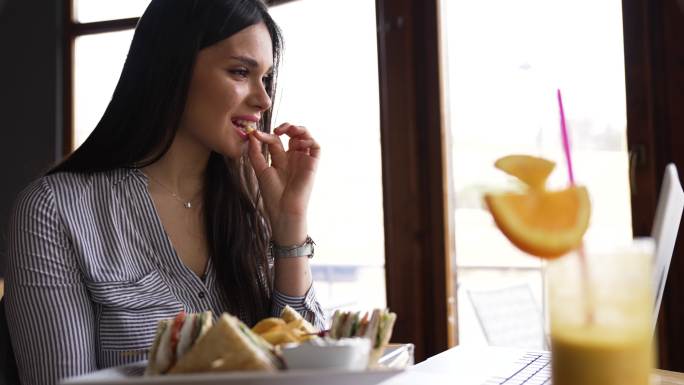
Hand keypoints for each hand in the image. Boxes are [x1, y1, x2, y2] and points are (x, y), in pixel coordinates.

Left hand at [247, 123, 319, 244]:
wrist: (284, 209)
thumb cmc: (272, 194)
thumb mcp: (261, 170)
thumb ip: (256, 153)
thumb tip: (252, 135)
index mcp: (280, 159)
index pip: (276, 140)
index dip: (267, 135)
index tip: (256, 135)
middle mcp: (293, 158)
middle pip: (292, 135)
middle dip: (286, 127)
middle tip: (277, 129)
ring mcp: (303, 160)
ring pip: (306, 137)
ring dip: (298, 129)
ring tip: (288, 130)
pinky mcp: (313, 164)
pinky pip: (316, 147)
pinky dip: (309, 139)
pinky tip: (298, 143)